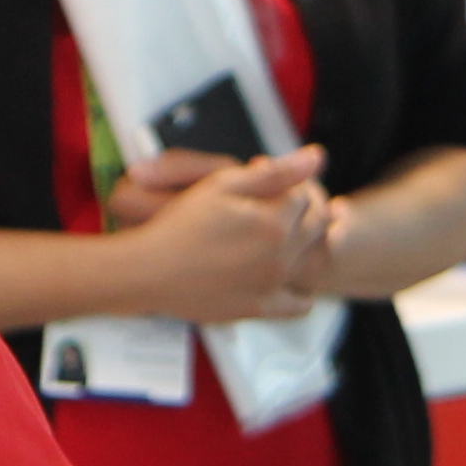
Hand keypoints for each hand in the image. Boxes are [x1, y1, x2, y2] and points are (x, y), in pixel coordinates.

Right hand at [114, 147, 328, 322]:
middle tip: (276, 208)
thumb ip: (276, 172)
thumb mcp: (224, 185)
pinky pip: (300, 303)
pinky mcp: (261, 309)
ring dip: (310, 245)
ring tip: (283, 236)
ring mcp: (274, 286)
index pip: (306, 196)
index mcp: (274, 222)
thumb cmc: (180, 224)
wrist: (148, 272)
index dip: (289, 186)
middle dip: (304, 211)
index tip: (270, 187)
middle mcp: (282, 256)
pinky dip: (301, 290)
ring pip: (316, 262)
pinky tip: (284, 275)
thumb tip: (318, 156)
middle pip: (317, 226)